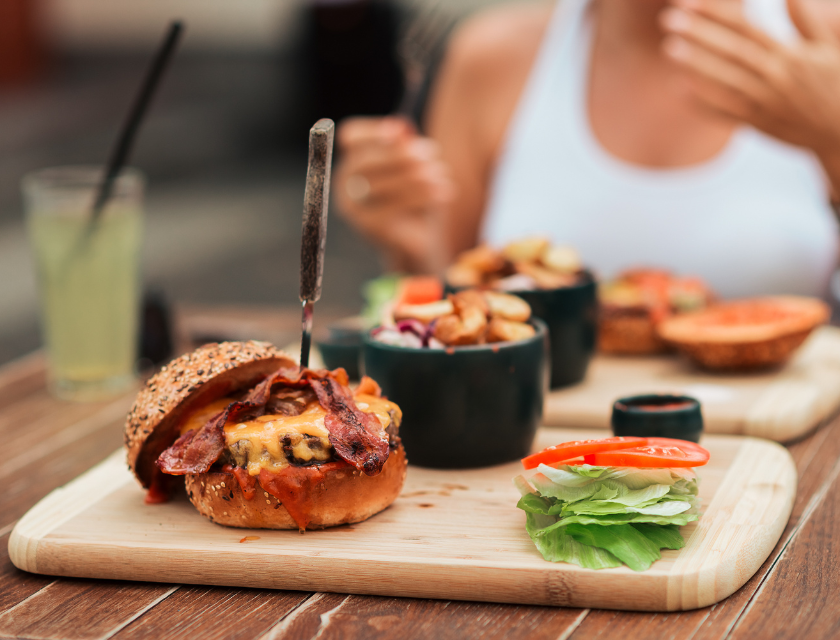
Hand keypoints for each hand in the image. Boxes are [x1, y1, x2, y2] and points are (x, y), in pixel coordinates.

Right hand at [334, 116, 456, 272]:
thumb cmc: (417, 195)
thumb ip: (406, 145)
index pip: (351, 136)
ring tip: (442, 175)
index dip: (373, 130)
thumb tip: (402, 127)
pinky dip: (422, 197)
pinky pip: (393, 207)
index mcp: (353, 161)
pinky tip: (444, 193)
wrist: (420, 239)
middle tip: (432, 153)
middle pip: (365, 161)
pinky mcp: (368, 227)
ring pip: (382, 184)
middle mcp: (344, 184)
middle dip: (401, 154)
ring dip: (417, 176)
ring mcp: (353, 208)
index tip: (402, 131)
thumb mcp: (416, 166)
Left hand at [659, 0, 839, 186]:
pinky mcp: (757, 124)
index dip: (717, 14)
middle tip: (668, 20)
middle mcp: (775, 78)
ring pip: (724, 82)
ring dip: (695, 65)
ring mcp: (764, 103)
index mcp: (791, 56)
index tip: (690, 4)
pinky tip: (679, 89)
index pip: (747, 29)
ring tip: (669, 48)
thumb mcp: (832, 49)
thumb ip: (809, 22)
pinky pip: (725, 113)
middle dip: (698, 35)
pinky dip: (702, 102)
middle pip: (730, 53)